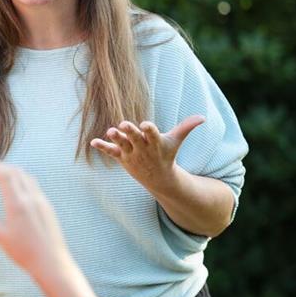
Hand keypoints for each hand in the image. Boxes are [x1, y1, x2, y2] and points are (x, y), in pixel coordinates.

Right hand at [0, 162, 68, 273]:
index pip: (4, 174)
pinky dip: (21, 178)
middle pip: (15, 171)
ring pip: (26, 176)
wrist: (51, 262)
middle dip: (0, 166)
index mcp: (17, 203)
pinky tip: (15, 187)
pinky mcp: (47, 206)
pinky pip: (33, 184)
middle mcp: (31, 197)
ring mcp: (41, 200)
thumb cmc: (24, 252)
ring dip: (11, 171)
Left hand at [90, 115, 205, 191]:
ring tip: (110, 131)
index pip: (152, 134)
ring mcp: (131, 153)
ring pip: (121, 144)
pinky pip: (110, 152)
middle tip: (123, 124)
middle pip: (135, 138)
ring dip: (115, 138)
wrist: (159, 179)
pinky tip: (92, 142)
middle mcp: (142, 148)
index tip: (144, 124)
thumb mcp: (176, 141)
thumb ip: (186, 128)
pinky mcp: (121, 157)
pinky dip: (102, 147)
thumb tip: (203, 117)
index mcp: (155, 142)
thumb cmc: (166, 154)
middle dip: (129, 132)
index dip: (148, 129)